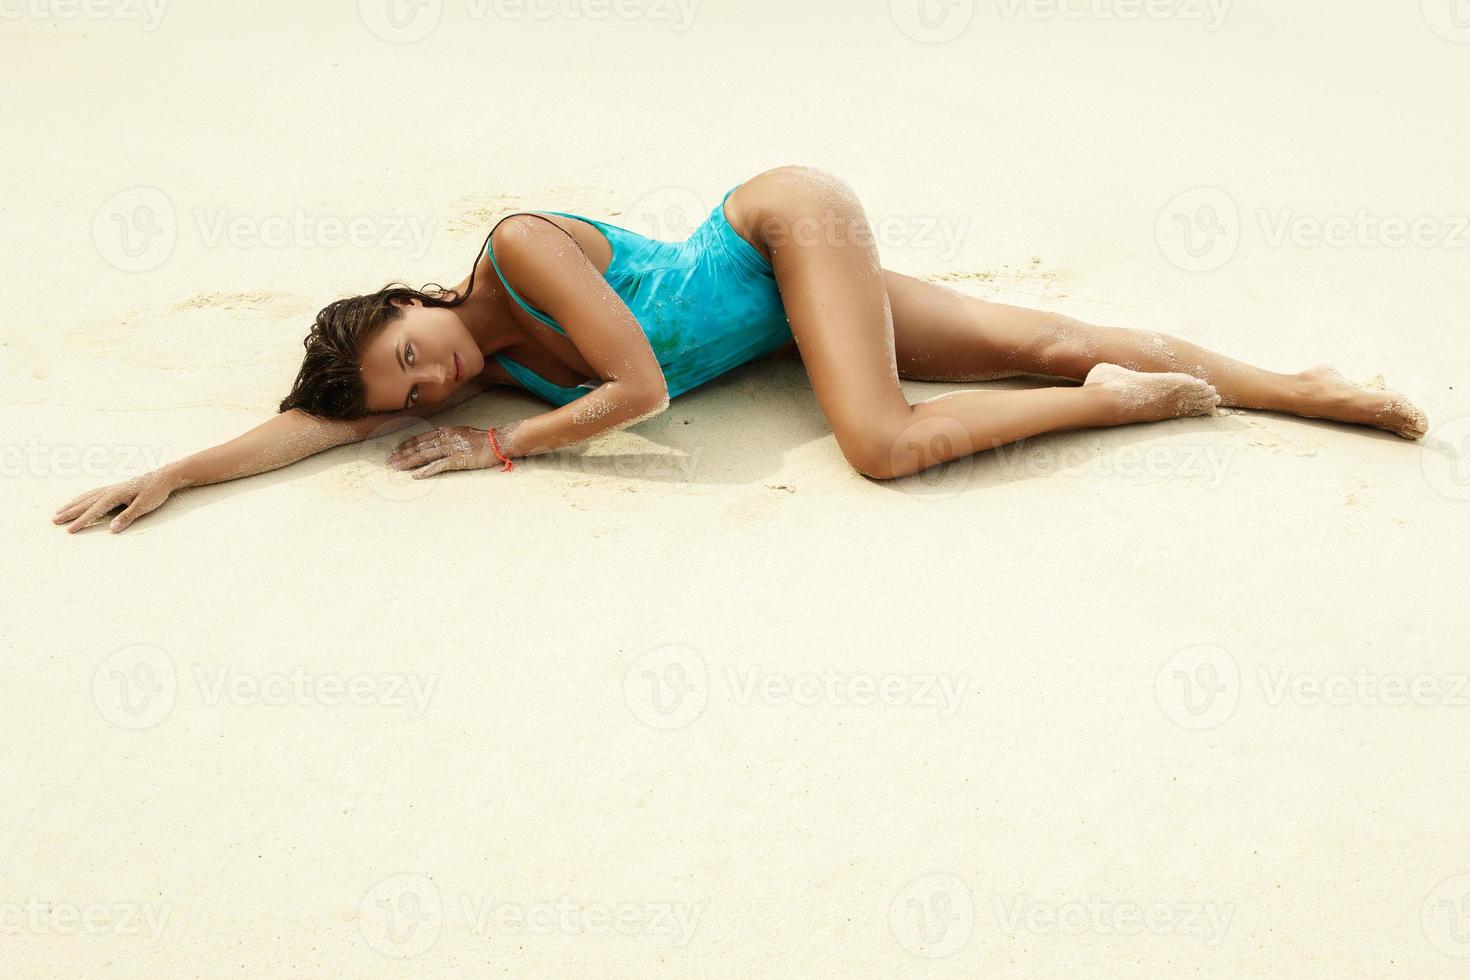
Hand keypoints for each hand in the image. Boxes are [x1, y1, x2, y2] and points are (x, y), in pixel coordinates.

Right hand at [52, 467, 184, 533]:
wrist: (164, 476)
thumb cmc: (155, 492)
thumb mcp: (144, 506)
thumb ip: (127, 517)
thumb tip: (112, 529)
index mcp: (115, 495)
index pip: (95, 510)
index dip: (82, 521)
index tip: (69, 529)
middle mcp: (109, 490)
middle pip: (85, 503)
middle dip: (70, 512)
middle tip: (54, 520)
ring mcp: (111, 488)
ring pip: (87, 497)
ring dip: (72, 504)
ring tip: (59, 510)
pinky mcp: (115, 487)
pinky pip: (93, 493)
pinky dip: (83, 497)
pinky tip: (79, 500)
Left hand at [387, 426, 497, 478]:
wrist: (497, 442)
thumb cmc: (482, 439)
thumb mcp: (462, 433)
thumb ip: (448, 437)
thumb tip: (438, 441)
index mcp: (445, 431)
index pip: (420, 438)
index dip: (406, 445)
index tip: (396, 450)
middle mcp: (444, 438)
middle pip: (418, 447)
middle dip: (402, 454)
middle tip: (390, 461)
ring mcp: (450, 449)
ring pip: (424, 456)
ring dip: (408, 462)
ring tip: (397, 467)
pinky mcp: (457, 460)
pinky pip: (437, 466)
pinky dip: (425, 471)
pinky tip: (415, 476)